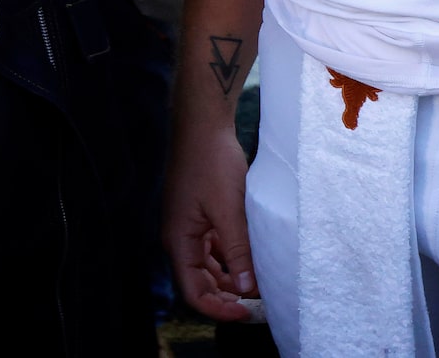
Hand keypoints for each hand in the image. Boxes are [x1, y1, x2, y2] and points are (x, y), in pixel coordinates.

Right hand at [164, 113, 258, 319]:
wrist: (203, 125)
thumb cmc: (211, 162)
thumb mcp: (229, 209)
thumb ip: (238, 250)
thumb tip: (248, 288)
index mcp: (179, 241)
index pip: (194, 292)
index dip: (219, 309)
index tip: (246, 313)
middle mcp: (180, 238)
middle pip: (200, 282)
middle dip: (226, 297)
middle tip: (257, 303)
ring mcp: (189, 227)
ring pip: (208, 266)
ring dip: (230, 278)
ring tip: (258, 283)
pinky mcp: (199, 215)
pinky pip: (213, 247)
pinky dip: (230, 258)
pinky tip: (250, 257)